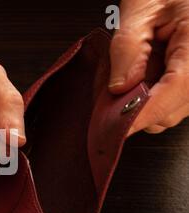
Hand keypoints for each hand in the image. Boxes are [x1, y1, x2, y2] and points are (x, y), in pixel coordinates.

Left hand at [109, 0, 188, 134]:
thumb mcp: (142, 6)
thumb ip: (128, 47)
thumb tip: (119, 88)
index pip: (178, 87)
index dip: (145, 110)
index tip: (116, 125)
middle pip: (172, 110)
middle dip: (137, 107)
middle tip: (110, 90)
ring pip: (171, 111)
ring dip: (143, 102)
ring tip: (132, 72)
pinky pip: (173, 101)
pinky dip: (151, 95)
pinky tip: (144, 74)